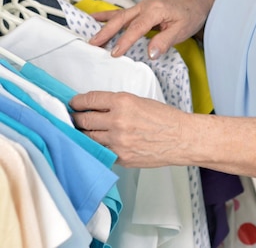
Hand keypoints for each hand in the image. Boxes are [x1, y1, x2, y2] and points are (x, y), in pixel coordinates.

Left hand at [70, 91, 185, 166]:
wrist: (180, 138)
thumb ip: (116, 104)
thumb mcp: (139, 101)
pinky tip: (96, 144)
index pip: (90, 100)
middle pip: (84, 120)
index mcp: (122, 102)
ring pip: (88, 138)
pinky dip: (96, 147)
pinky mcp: (120, 157)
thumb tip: (97, 108)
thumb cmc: (164, 118)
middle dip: (75, 119)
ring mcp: (118, 141)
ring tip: (81, 131)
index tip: (73, 103)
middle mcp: (117, 121)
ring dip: (82, 134)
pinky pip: (101, 151)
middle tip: (73, 118)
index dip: (77, 102)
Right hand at [90, 0, 214, 58]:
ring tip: (90, 37)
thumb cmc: (190, 16)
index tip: (114, 53)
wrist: (197, 4)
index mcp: (156, 10)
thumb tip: (150, 53)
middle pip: (122, 19)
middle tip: (93, 45)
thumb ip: (165, 41)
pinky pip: (122, 12)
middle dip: (106, 32)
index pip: (137, 28)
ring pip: (119, 16)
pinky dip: (107, 15)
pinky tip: (95, 18)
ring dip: (104, 26)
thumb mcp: (182, 31)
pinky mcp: (141, 9)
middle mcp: (146, 5)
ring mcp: (142, 6)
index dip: (125, 41)